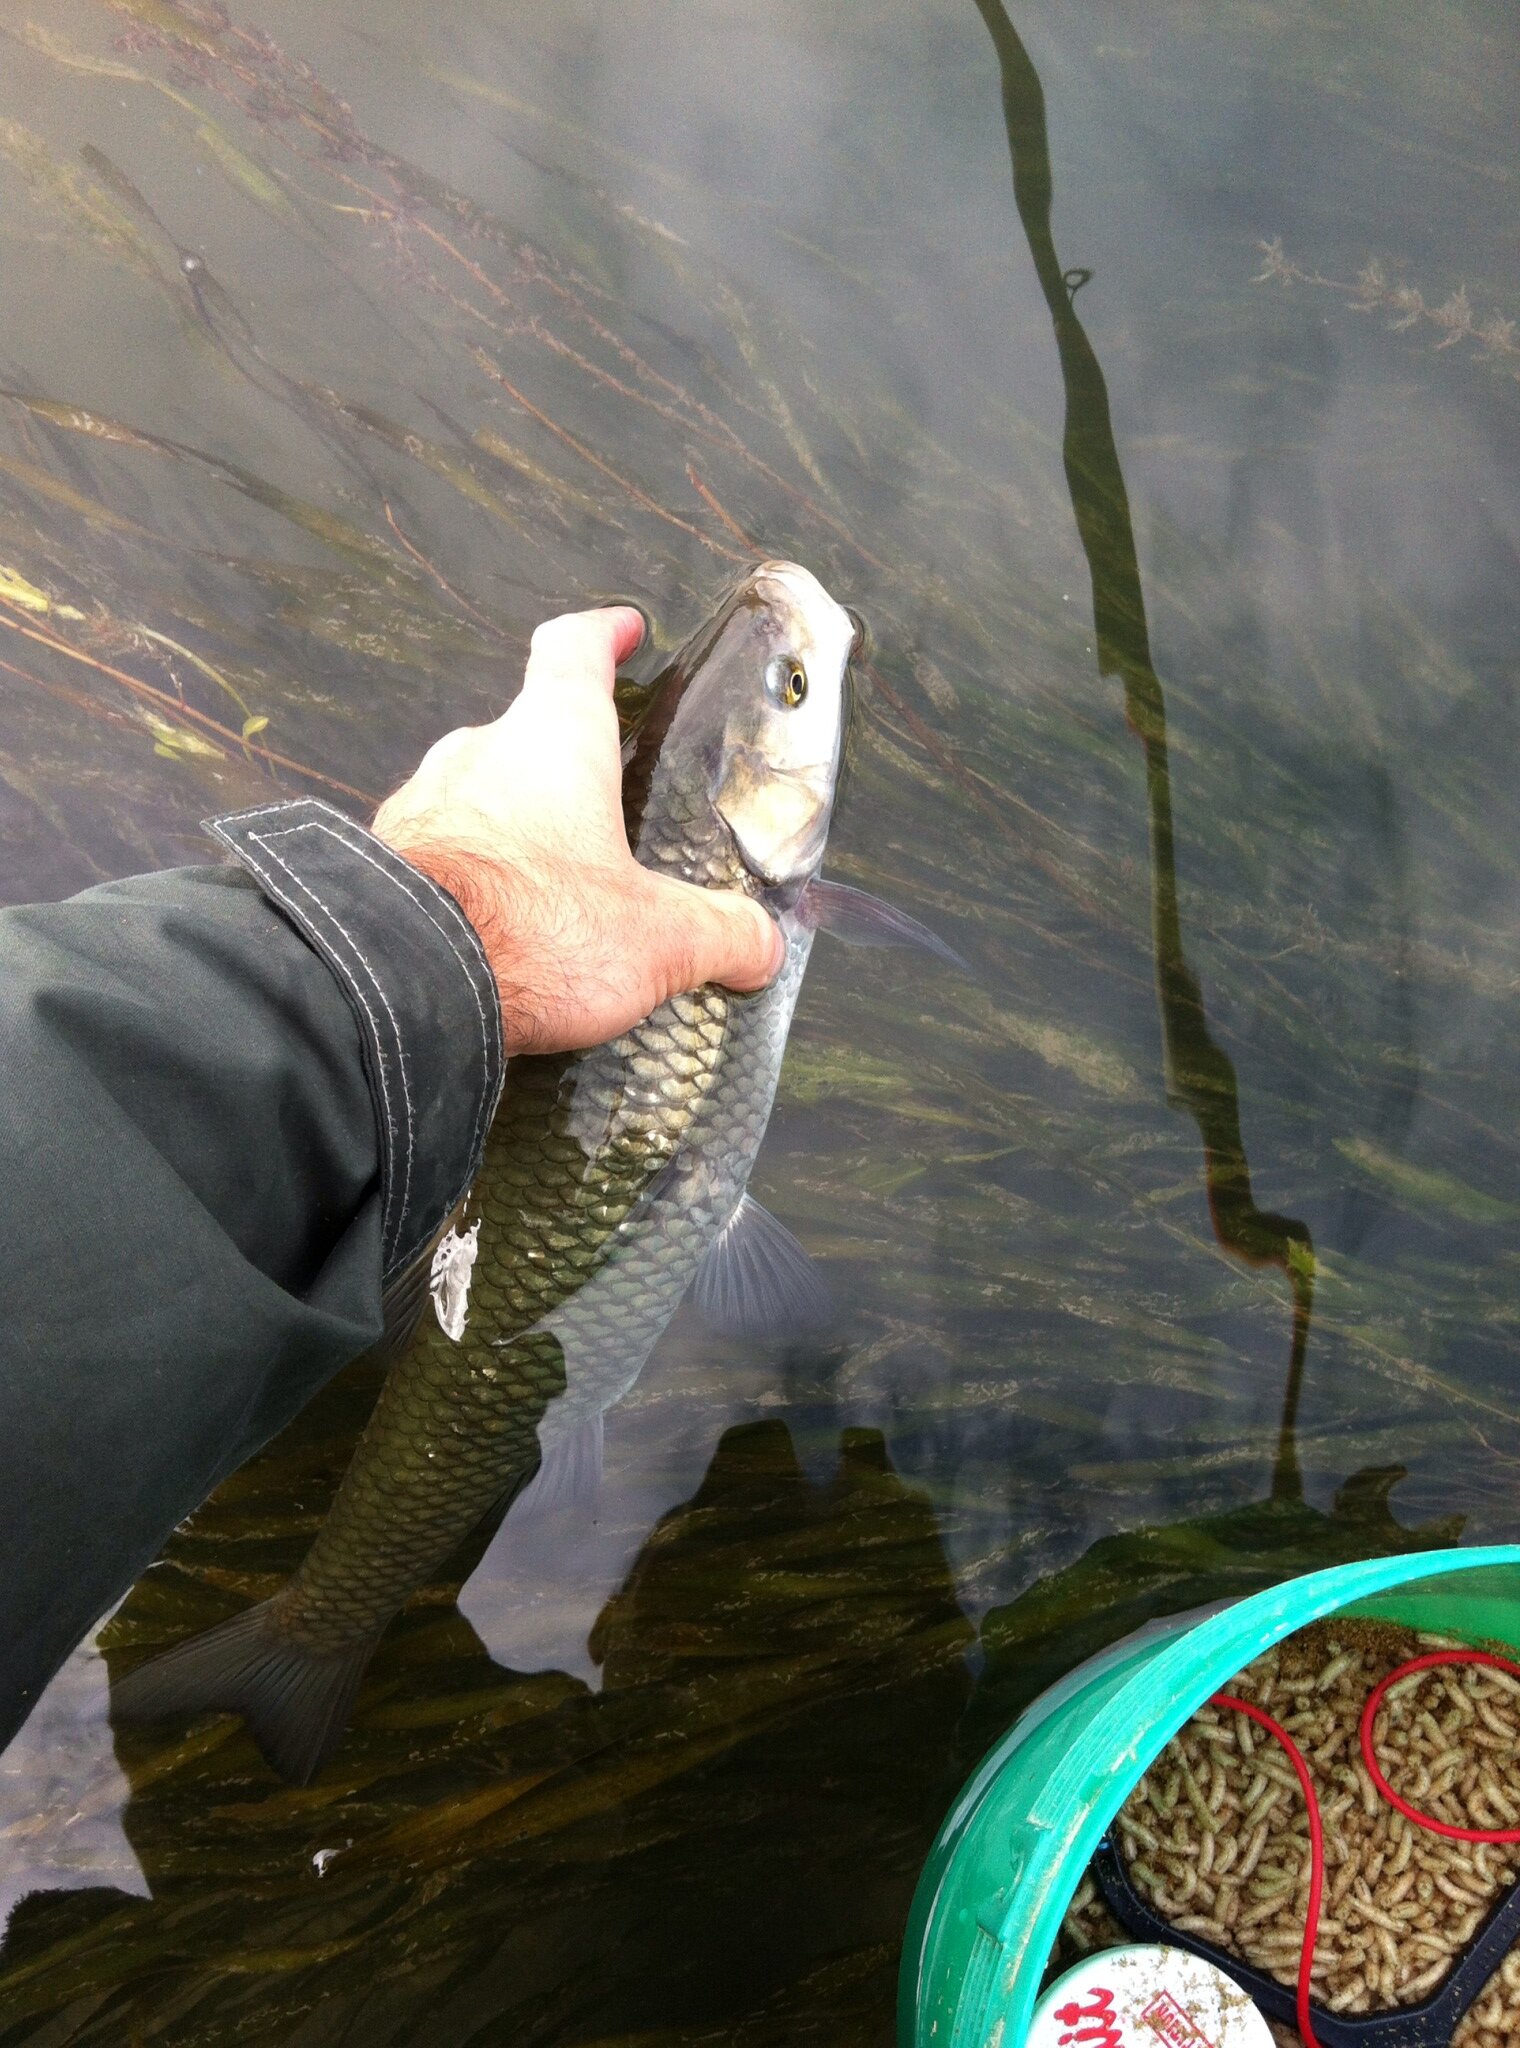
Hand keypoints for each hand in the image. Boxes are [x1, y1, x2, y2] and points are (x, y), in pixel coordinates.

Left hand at [371, 605, 783, 1055]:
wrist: (401, 984)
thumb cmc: (530, 930)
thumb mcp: (659, 940)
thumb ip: (721, 935)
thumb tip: (761, 944)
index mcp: (552, 738)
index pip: (573, 649)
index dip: (602, 635)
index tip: (621, 630)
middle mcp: (477, 752)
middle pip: (525, 731)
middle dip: (564, 764)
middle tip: (603, 807)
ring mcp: (420, 804)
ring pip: (476, 793)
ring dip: (511, 824)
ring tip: (550, 883)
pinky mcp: (382, 861)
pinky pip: (437, 851)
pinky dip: (468, 874)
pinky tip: (493, 927)